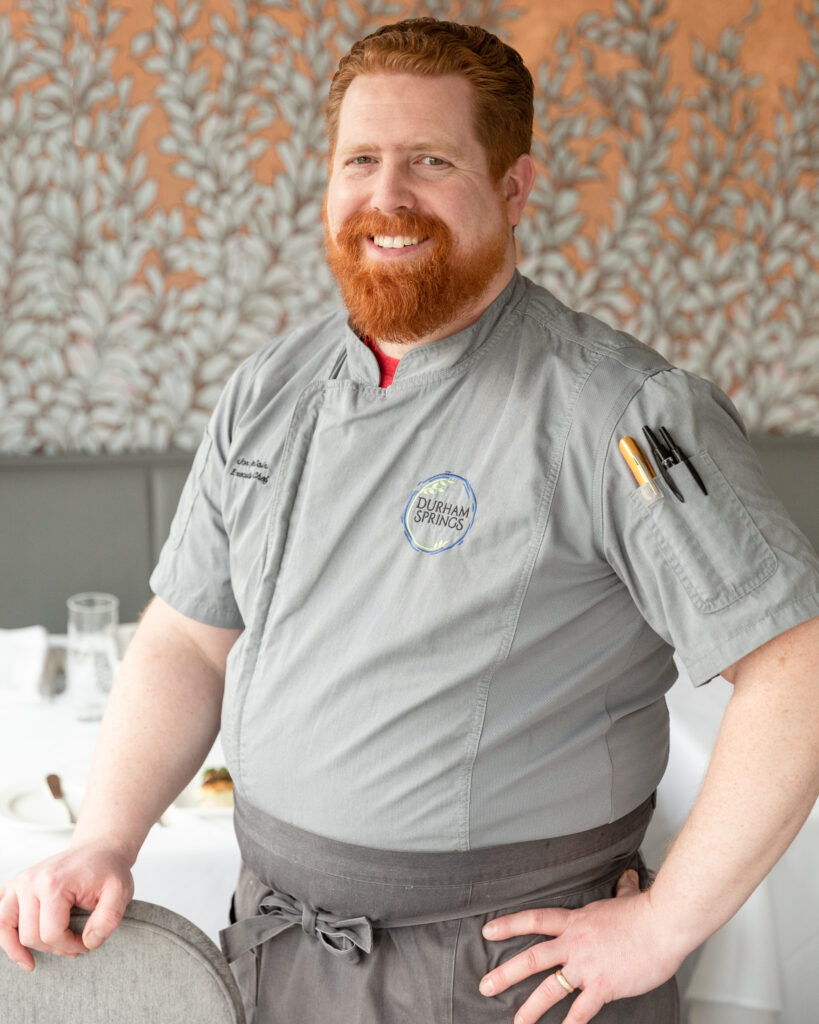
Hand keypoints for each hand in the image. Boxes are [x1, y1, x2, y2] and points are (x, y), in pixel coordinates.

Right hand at [0, 845, 133, 970]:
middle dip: (54, 947)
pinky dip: (4, 935)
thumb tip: (90, 942)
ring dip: (23, 947)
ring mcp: (20, 882)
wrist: (99, 849)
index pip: (52, 934)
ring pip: (7, 929)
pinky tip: (17, 948)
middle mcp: (31, 881)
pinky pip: (0, 917)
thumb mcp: (121, 892)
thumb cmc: (108, 870)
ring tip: (34, 961)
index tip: (87, 942)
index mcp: (54, 883)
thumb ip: (109, 919)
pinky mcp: (14, 886)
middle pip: (30, 935)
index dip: (71, 946)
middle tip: (74, 943)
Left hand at [478, 869, 683, 1023]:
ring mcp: (587, 966)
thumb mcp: (626, 897)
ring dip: (531, 1007)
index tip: (488, 932)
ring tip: (517, 1021)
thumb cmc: (646, 912)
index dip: (508, 925)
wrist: (662, 924)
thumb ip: (622, 889)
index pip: (534, 920)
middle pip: (532, 957)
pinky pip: (581, 1011)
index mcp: (576, 921)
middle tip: (485, 985)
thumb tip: (628, 878)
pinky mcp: (603, 986)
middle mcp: (574, 943)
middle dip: (506, 973)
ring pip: (550, 988)